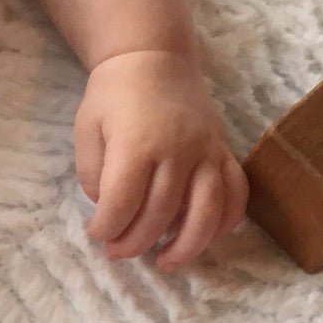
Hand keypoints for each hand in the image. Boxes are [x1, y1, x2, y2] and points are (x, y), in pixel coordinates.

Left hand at [75, 49, 247, 270]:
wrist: (153, 59)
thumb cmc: (113, 97)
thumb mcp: (87, 131)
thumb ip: (94, 174)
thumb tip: (110, 209)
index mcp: (137, 144)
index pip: (121, 203)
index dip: (106, 228)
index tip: (96, 234)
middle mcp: (177, 149)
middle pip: (160, 213)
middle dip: (134, 242)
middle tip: (117, 252)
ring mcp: (206, 151)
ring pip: (206, 210)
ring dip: (186, 246)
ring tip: (165, 263)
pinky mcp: (223, 150)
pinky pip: (236, 192)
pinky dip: (226, 221)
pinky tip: (206, 239)